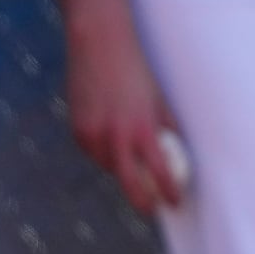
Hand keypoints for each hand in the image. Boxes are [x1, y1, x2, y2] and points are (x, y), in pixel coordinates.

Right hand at [64, 7, 183, 213]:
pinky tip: (111, 137)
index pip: (159, 171)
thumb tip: (177, 149)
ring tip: (132, 158)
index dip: (169, 191)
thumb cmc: (136, 71)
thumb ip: (165, 126)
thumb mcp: (158, 99)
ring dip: (122, 168)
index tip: (176, 202)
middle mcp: (116, 135)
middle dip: (142, 200)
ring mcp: (93, 135)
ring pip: (109, 166)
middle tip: (153, 207)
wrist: (100, 46)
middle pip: (129, 183)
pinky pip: (94, 152)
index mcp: (142, 127)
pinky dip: (104, 152)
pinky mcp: (77, 131)